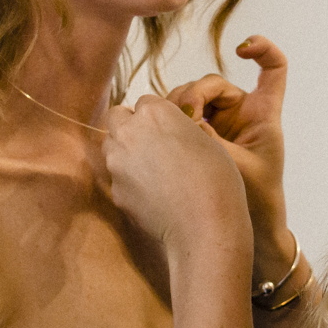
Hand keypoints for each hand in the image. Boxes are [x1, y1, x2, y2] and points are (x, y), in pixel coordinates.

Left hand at [104, 95, 246, 256]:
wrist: (204, 225)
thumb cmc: (215, 180)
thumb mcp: (205, 140)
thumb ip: (178, 127)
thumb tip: (166, 132)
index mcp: (155, 112)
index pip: (145, 102)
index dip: (157, 116)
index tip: (168, 130)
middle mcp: (129, 132)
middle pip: (117, 117)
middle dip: (130, 126)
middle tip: (153, 144)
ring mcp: (117, 163)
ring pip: (112, 147)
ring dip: (126, 152)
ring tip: (154, 171)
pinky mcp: (116, 191)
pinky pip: (118, 178)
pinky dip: (130, 182)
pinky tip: (153, 194)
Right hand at [166, 37, 288, 249]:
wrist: (250, 233)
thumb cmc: (255, 201)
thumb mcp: (235, 166)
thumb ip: (209, 139)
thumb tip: (180, 116)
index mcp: (262, 114)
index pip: (272, 69)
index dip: (262, 50)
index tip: (243, 49)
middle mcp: (240, 114)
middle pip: (212, 84)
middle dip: (194, 95)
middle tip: (186, 119)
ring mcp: (218, 126)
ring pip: (189, 100)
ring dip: (177, 110)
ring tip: (174, 134)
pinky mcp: (198, 139)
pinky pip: (179, 119)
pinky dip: (169, 123)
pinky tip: (161, 137)